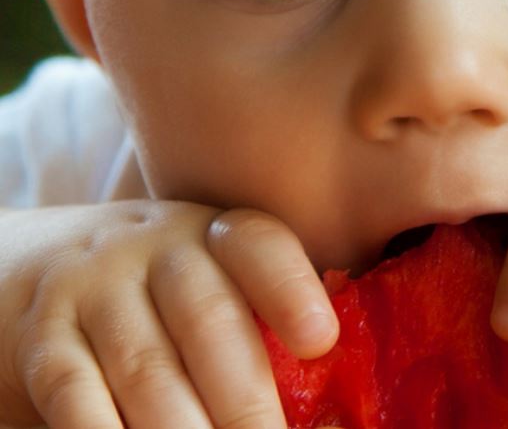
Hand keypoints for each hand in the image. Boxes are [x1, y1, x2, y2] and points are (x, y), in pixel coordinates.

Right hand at [0, 202, 337, 428]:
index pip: (257, 246)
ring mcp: (95, 287)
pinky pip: (77, 392)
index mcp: (216, 235)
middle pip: (208, 321)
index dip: (289, 290)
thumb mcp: (210, 277)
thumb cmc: (162, 289)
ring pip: (147, 368)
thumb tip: (327, 408)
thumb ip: (257, 320)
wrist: (48, 268)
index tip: (320, 340)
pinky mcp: (44, 335)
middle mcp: (156, 248)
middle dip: (245, 400)